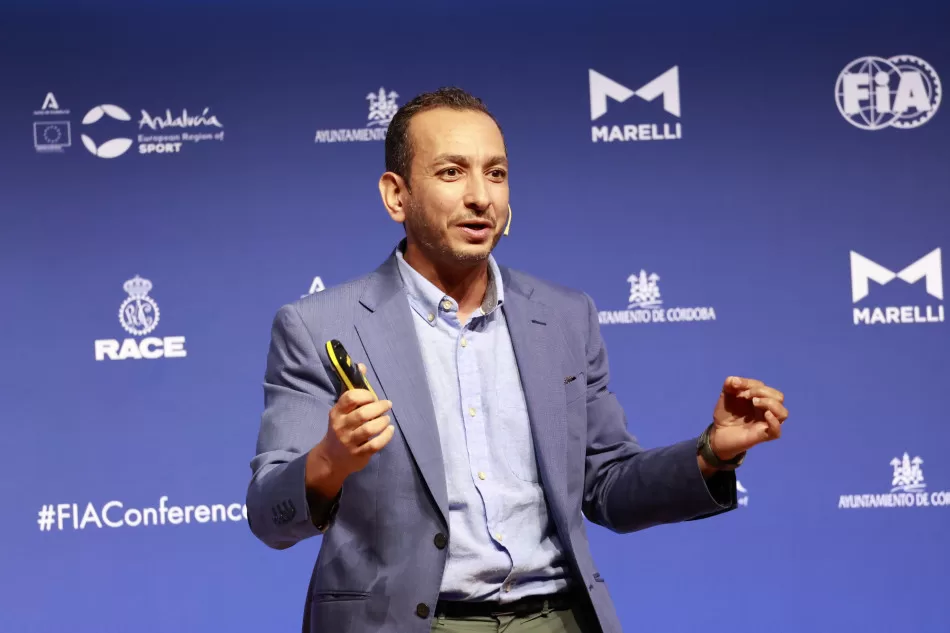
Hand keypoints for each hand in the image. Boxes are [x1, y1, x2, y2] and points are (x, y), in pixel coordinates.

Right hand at [306, 364, 394, 495]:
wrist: (331, 458)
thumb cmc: (341, 427)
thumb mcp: (342, 408)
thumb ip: (351, 388)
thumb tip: (361, 365)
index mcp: (337, 412)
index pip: (350, 397)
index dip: (365, 394)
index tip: (373, 397)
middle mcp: (341, 426)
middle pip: (362, 414)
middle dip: (379, 407)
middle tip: (387, 405)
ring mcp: (349, 441)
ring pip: (369, 429)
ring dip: (382, 422)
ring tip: (387, 419)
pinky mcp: (358, 454)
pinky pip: (375, 444)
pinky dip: (385, 436)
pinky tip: (390, 430)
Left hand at [709, 376, 787, 459]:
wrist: (718, 434)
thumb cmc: (725, 414)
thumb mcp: (726, 396)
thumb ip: (729, 385)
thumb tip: (733, 380)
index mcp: (760, 399)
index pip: (763, 387)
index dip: (750, 383)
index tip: (734, 384)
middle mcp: (767, 410)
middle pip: (779, 397)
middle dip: (762, 391)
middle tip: (745, 395)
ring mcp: (766, 423)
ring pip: (783, 413)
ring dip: (770, 403)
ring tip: (754, 402)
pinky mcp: (763, 436)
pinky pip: (777, 431)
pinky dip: (774, 422)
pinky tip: (765, 415)